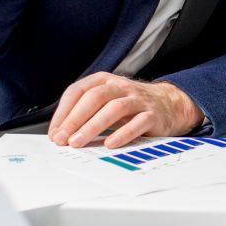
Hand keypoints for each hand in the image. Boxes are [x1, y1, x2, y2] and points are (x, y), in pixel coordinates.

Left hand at [48, 72, 204, 148]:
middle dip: (75, 119)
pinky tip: (110, 144)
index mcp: (104, 81)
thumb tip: (59, 134)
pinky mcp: (153, 115)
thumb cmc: (131, 106)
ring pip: (114, 108)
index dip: (63, 112)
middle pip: (94, 98)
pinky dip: (122, 133)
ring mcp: (138, 100)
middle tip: (62, 139)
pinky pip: (137, 122)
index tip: (54, 132)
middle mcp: (120, 86)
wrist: (170, 104)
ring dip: (92, 126)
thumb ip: (85, 113)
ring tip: (78, 142)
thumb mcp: (106, 101)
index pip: (78, 91)